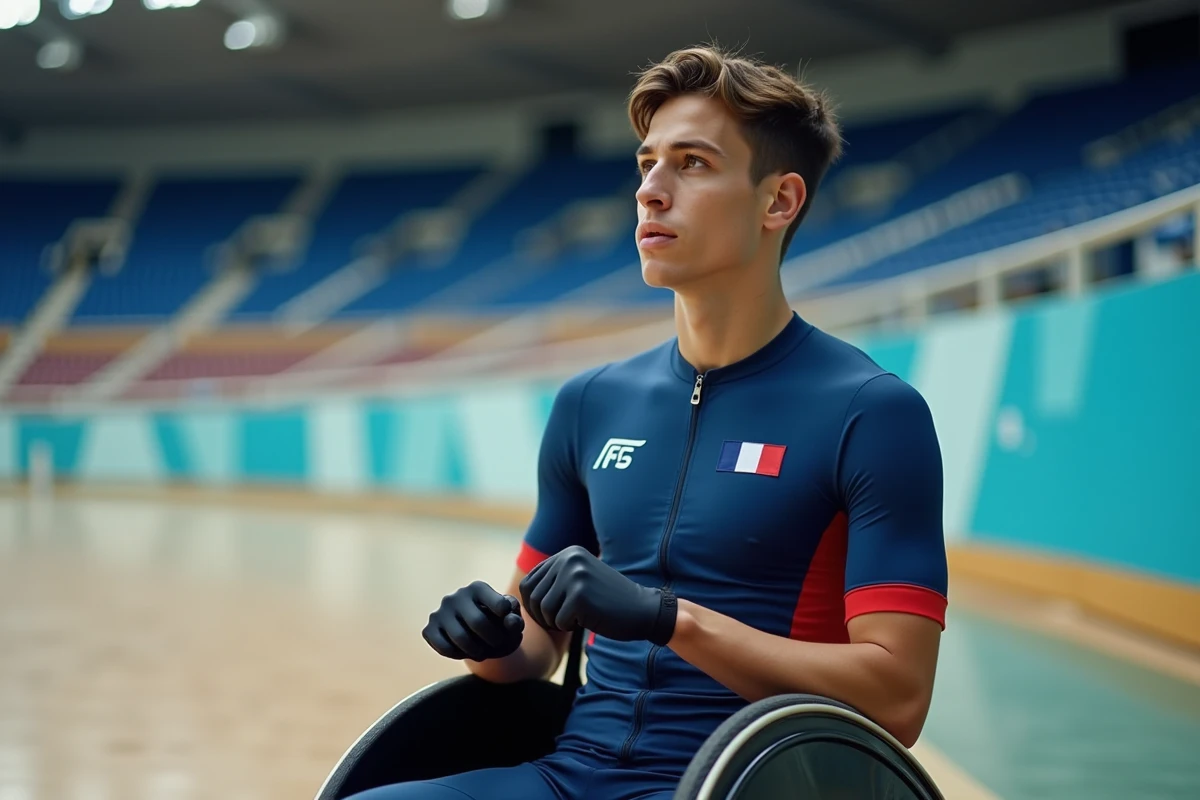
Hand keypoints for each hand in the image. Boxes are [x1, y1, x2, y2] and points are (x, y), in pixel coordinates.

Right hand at [422, 580, 524, 660]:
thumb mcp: (511, 618)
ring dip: (478, 651)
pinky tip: (466, 652)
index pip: (500, 605)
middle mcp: (456, 596)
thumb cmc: (496, 621)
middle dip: (494, 640)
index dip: (509, 622)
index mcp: (477, 588)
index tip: (510, 627)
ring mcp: (440, 612)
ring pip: (461, 639)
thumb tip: (510, 621)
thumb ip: (515, 618)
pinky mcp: (428, 629)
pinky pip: (444, 648)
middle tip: (498, 645)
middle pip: (478, 623)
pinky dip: (459, 655)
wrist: (475, 631)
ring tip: (484, 652)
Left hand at [518, 546, 676, 645]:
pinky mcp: (581, 597)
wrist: (642, 610)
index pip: (529, 582)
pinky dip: (569, 627)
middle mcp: (570, 559)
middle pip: (533, 596)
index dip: (534, 604)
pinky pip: (559, 621)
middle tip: (562, 620)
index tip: (550, 614)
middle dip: (543, 615)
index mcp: (568, 553)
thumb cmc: (607, 601)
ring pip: (543, 609)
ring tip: (577, 618)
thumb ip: (555, 578)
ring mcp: (575, 576)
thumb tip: (522, 591)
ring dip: (556, 622)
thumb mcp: (580, 579)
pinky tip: (587, 620)